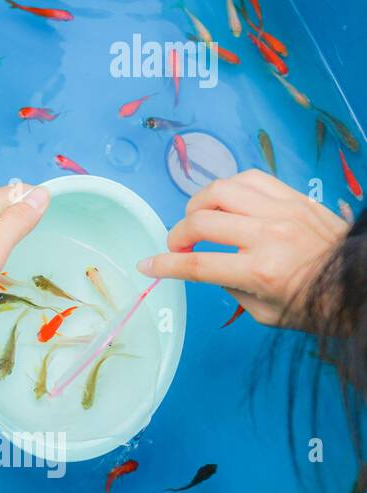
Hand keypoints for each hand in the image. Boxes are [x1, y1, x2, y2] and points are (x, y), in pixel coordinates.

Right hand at [137, 169, 349, 326]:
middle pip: (202, 221)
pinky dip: (228, 188)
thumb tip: (210, 268)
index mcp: (261, 271)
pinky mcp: (294, 197)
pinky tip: (225, 202)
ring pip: (220, 190)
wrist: (359, 283)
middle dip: (177, 235)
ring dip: (198, 205)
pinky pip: (249, 178)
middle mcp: (269, 235)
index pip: (198, 264)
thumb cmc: (314, 305)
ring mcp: (282, 211)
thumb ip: (232, 289)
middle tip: (178, 247)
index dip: (165, 266)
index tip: (147, 266)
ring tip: (198, 220)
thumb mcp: (266, 313)